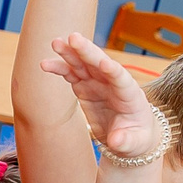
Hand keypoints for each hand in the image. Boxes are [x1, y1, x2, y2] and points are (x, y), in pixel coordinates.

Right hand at [41, 32, 160, 158]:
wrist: (128, 137)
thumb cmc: (136, 139)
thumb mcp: (135, 143)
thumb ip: (125, 141)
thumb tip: (115, 141)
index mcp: (129, 94)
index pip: (120, 78)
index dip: (112, 70)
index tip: (103, 62)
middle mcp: (113, 83)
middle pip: (99, 64)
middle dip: (87, 51)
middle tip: (73, 38)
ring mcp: (98, 84)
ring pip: (83, 65)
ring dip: (70, 53)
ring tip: (55, 43)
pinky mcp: (86, 88)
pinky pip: (71, 75)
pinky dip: (60, 69)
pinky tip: (46, 64)